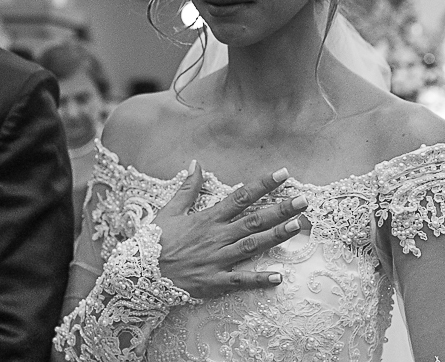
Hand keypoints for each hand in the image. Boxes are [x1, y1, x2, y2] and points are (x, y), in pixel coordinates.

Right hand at [153, 162, 308, 299]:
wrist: (140, 273)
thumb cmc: (155, 241)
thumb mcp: (169, 210)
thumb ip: (187, 188)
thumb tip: (195, 163)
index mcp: (208, 218)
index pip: (241, 196)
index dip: (264, 184)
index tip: (284, 174)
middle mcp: (217, 236)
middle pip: (254, 220)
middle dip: (281, 209)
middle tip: (304, 201)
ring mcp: (218, 259)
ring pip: (253, 245)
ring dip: (277, 236)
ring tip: (298, 227)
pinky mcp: (215, 281)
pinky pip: (240, 280)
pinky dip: (259, 279)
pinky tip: (279, 277)